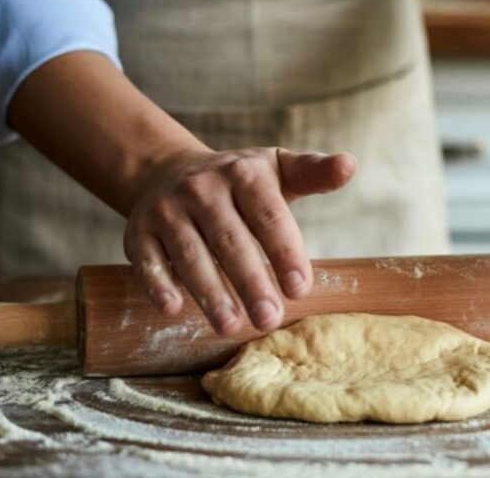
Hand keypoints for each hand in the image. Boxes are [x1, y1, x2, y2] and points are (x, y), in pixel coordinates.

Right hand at [123, 147, 356, 333]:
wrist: (169, 171)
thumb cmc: (240, 182)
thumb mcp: (279, 169)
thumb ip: (315, 173)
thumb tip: (350, 165)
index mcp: (244, 173)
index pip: (268, 215)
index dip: (284, 252)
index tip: (300, 288)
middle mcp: (203, 188)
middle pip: (230, 240)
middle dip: (250, 281)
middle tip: (269, 319)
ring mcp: (168, 210)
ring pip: (189, 253)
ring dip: (209, 291)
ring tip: (230, 325)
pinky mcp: (138, 231)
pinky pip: (146, 260)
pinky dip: (158, 284)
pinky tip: (173, 309)